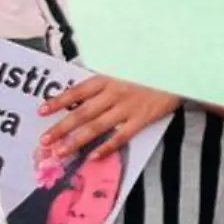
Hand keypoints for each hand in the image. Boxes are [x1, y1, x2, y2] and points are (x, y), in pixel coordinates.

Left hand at [39, 77, 180, 159]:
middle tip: (44, 142)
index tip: (41, 111)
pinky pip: (122, 135)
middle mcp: (115, 93)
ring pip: (97, 126)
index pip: (78, 91)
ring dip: (77, 140)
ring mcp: (128, 107)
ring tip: (60, 152)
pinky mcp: (143, 118)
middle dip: (61, 127)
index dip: (59, 101)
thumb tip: (83, 91)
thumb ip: (106, 79)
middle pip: (82, 113)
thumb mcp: (126, 66)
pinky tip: (94, 156)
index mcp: (108, 77)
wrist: (182, 69)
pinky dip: (108, 146)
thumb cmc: (151, 68)